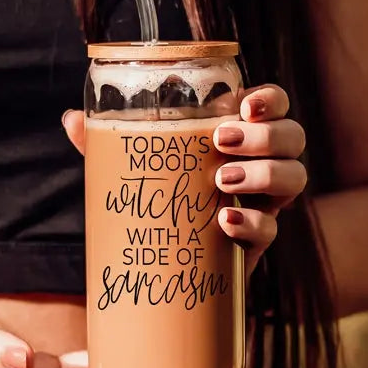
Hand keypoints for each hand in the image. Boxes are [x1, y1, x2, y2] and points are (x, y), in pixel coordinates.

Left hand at [61, 82, 306, 275]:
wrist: (167, 268)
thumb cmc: (157, 200)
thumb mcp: (134, 168)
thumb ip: (106, 144)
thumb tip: (72, 119)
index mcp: (237, 136)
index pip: (274, 105)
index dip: (272, 99)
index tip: (246, 104)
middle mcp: (260, 164)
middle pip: (294, 137)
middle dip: (266, 136)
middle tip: (221, 142)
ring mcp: (263, 203)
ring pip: (295, 178)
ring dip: (265, 173)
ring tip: (221, 180)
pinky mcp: (256, 242)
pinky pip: (272, 229)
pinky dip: (252, 223)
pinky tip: (225, 223)